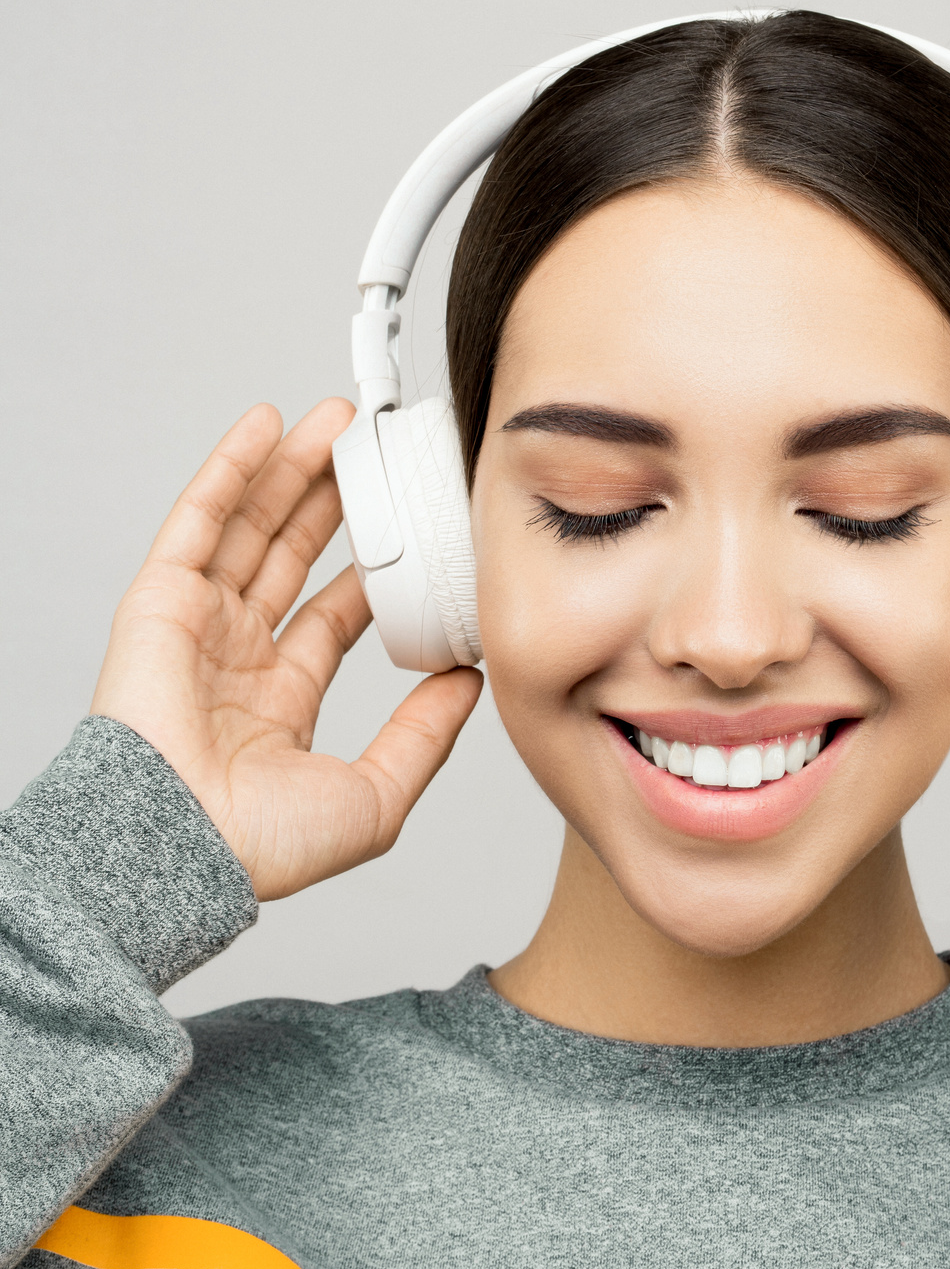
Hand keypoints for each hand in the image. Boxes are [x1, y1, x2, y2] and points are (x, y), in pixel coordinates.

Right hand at [90, 400, 482, 899]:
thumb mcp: (375, 795)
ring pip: (252, 526)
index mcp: (278, 702)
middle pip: (292, 556)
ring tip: (338, 419)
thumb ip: (424, 735)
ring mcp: (196, 625)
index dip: (372, 567)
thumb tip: (471, 683)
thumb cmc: (259, 845)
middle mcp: (234, 657)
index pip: (334, 614)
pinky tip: (267, 425)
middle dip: (334, 499)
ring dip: (293, 468)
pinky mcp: (160, 601)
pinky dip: (231, 468)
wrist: (182, 848)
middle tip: (375, 451)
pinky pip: (199, 520)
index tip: (415, 528)